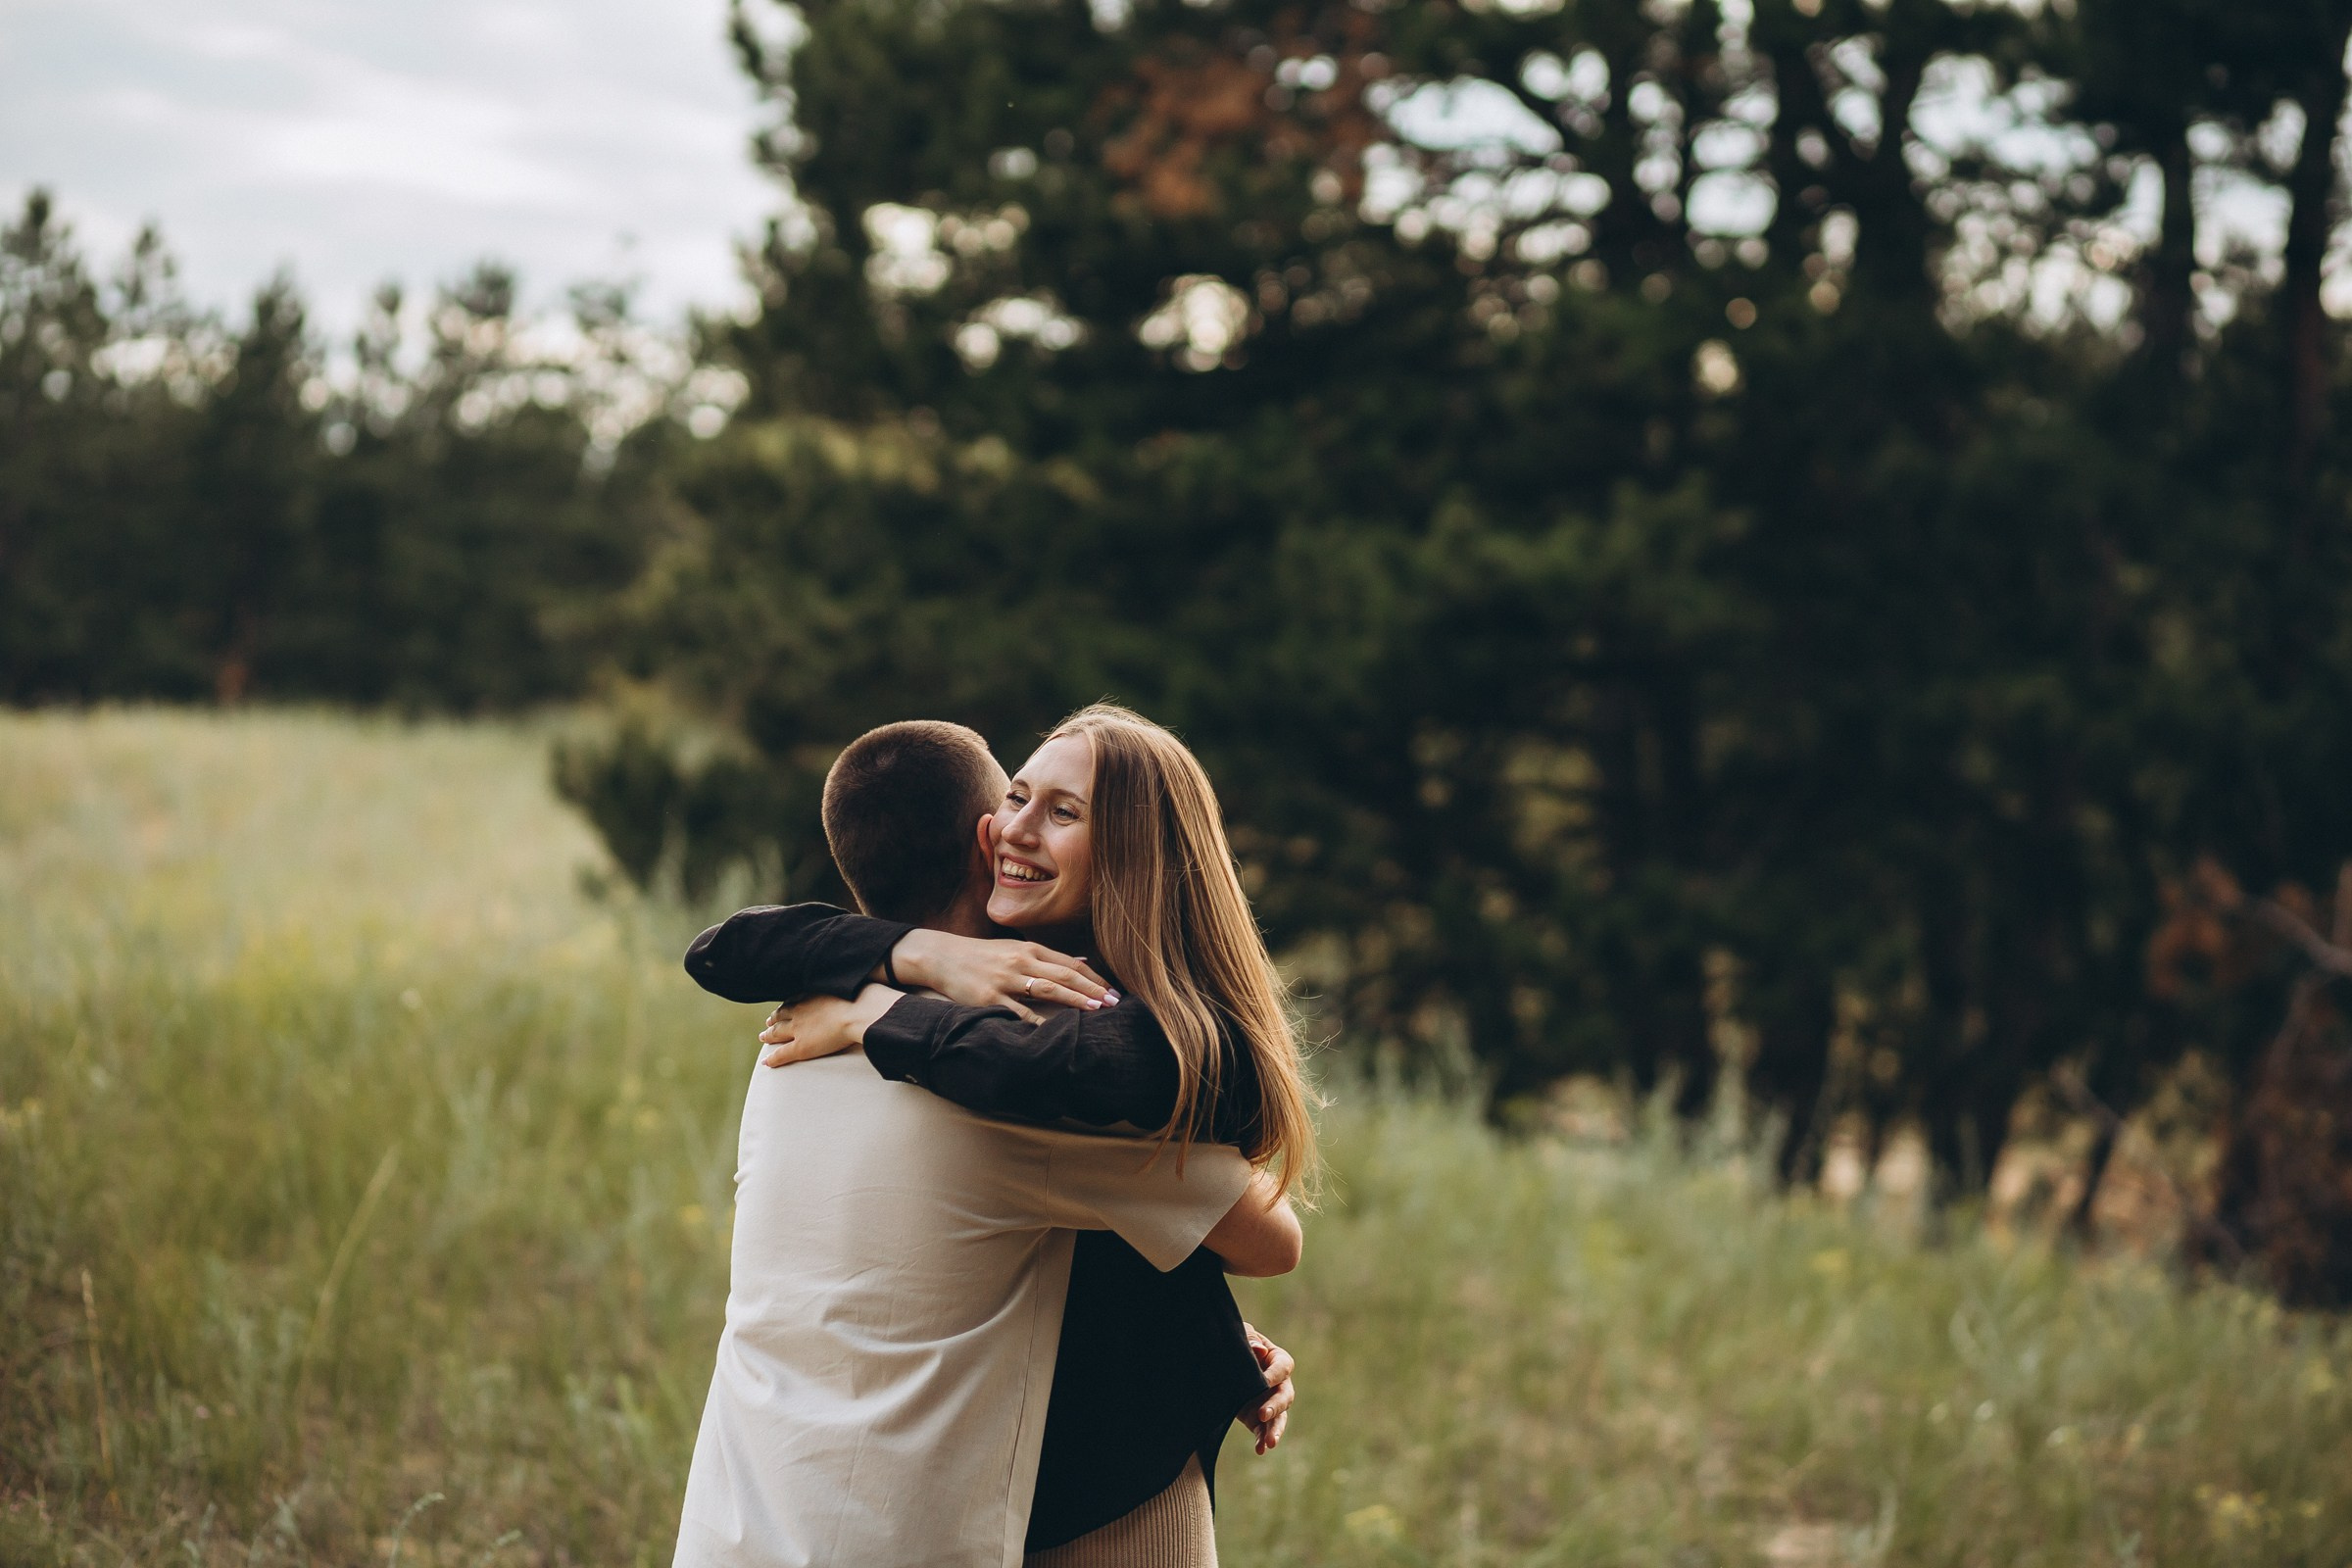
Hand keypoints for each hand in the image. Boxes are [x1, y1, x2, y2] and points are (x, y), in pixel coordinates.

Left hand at [759, 986, 897, 1066]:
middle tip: (768, 1022)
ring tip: (764, 1037)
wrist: (859, 1011)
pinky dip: (773, 1059)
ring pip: (778, 1032)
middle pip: (782, 1014)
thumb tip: (864, 979)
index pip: (796, 999)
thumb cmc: (864, 997)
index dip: (788, 1004)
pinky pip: (783, 1053)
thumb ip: (851, 986)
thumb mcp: (854, 985)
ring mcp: (799, 1028)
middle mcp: (802, 1010)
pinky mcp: (802, 1046)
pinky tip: (767, 1063)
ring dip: (769, 1035)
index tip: (785, 1006)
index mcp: (812, 994)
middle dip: (774, 1018)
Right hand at [891, 928, 1115, 1023]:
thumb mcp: (1017, 949)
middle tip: (1114, 1003)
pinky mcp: (990, 998)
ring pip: (1047, 990)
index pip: (1072, 964)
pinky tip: (1053, 1030)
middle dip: (1093, 989)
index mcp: (1031, 949)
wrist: (943, 957)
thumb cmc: (984, 955)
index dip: (1095, 978)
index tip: (1113, 992)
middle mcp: (1022, 961)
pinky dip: (1037, 1021)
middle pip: (1066, 975)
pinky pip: (1018, 1012)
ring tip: (1094, 1010)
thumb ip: (1048, 956)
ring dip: (1074, 1001)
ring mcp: (1006, 980)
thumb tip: (1082, 959)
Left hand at [1239, 1323, 1293, 1453]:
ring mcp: (1269, 1402)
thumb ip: (1249, 1340)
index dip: (1275, 1374)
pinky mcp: (1258, 1418)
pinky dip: (1263, 1440)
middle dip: (1276, 1406)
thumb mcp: (1240, 1336)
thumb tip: (1259, 1350)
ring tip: (1270, 1443)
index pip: (1283, 1367)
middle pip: (1285, 1395)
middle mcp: (1277, 1383)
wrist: (1218, 1363)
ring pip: (1279, 1418)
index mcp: (1276, 1360)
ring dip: (1275, 1430)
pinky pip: (1264, 1431)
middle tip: (1263, 1415)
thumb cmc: (1234, 1344)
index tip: (1264, 1380)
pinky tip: (1260, 1450)